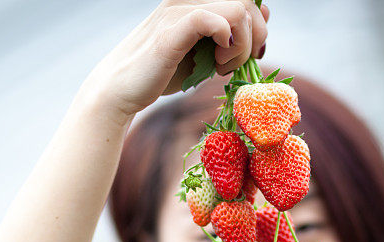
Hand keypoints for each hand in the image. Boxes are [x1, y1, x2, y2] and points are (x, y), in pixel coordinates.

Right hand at [83, 0, 269, 120]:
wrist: (120, 91)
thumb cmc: (161, 73)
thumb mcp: (204, 53)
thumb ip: (230, 34)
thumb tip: (264, 15)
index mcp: (196, 2)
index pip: (245, 0)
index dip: (258, 27)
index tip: (248, 54)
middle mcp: (187, 0)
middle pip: (248, 3)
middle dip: (255, 38)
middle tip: (236, 64)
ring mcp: (178, 12)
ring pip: (238, 10)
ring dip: (240, 46)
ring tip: (221, 66)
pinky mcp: (170, 31)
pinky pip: (210, 19)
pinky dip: (226, 41)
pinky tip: (216, 62)